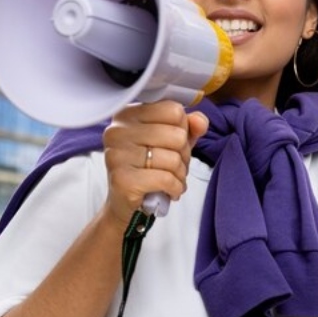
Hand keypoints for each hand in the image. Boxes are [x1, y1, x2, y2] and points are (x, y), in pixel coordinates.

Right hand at [100, 101, 208, 226]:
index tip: (172, 144)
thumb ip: (189, 127)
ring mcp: (117, 155)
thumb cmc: (149, 168)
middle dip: (184, 155)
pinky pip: (166, 179)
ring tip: (171, 179)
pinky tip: (169, 191)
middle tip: (174, 166)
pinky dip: (175, 188)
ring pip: (173, 159)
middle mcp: (118, 131)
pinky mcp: (123, 180)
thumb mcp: (172, 143)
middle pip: (176, 135)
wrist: (128, 205)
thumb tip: (199, 121)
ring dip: (180, 174)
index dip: (182, 130)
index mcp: (127, 114)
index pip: (173, 110)